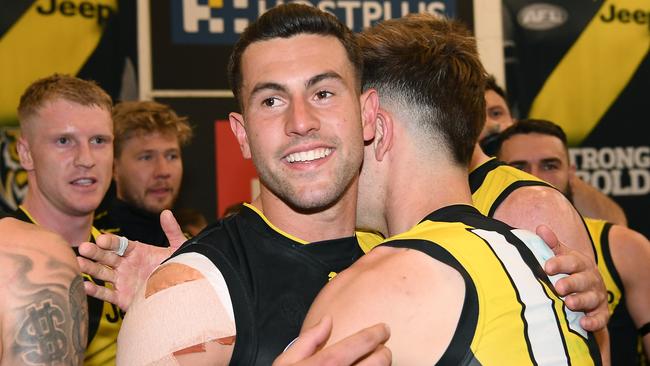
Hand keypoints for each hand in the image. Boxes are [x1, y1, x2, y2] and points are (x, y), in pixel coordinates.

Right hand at [76, 210, 186, 310]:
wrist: (178, 292)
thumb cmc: (177, 268)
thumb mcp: (177, 249)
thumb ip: (172, 231)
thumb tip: (166, 212)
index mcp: (136, 251)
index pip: (120, 244)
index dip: (111, 242)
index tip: (102, 239)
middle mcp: (125, 264)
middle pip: (107, 257)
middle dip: (95, 252)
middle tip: (84, 247)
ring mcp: (121, 280)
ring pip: (101, 273)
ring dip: (89, 268)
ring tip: (77, 262)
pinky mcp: (121, 297)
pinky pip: (105, 294)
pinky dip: (94, 291)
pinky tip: (83, 286)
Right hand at [273, 316, 390, 365]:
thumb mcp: (286, 363)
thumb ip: (308, 340)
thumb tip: (327, 321)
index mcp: (324, 364)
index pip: (358, 344)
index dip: (374, 334)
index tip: (383, 329)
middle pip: (377, 362)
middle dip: (383, 353)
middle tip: (382, 349)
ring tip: (377, 364)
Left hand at [537, 225, 608, 331]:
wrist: (589, 289)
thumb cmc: (570, 270)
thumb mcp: (563, 256)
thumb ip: (552, 244)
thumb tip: (540, 227)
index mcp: (580, 263)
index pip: (571, 261)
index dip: (559, 263)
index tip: (547, 267)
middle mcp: (590, 279)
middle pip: (582, 280)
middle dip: (571, 283)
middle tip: (558, 287)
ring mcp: (597, 296)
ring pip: (591, 298)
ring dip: (580, 301)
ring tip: (569, 303)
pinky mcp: (601, 313)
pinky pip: (600, 318)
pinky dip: (594, 321)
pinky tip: (584, 323)